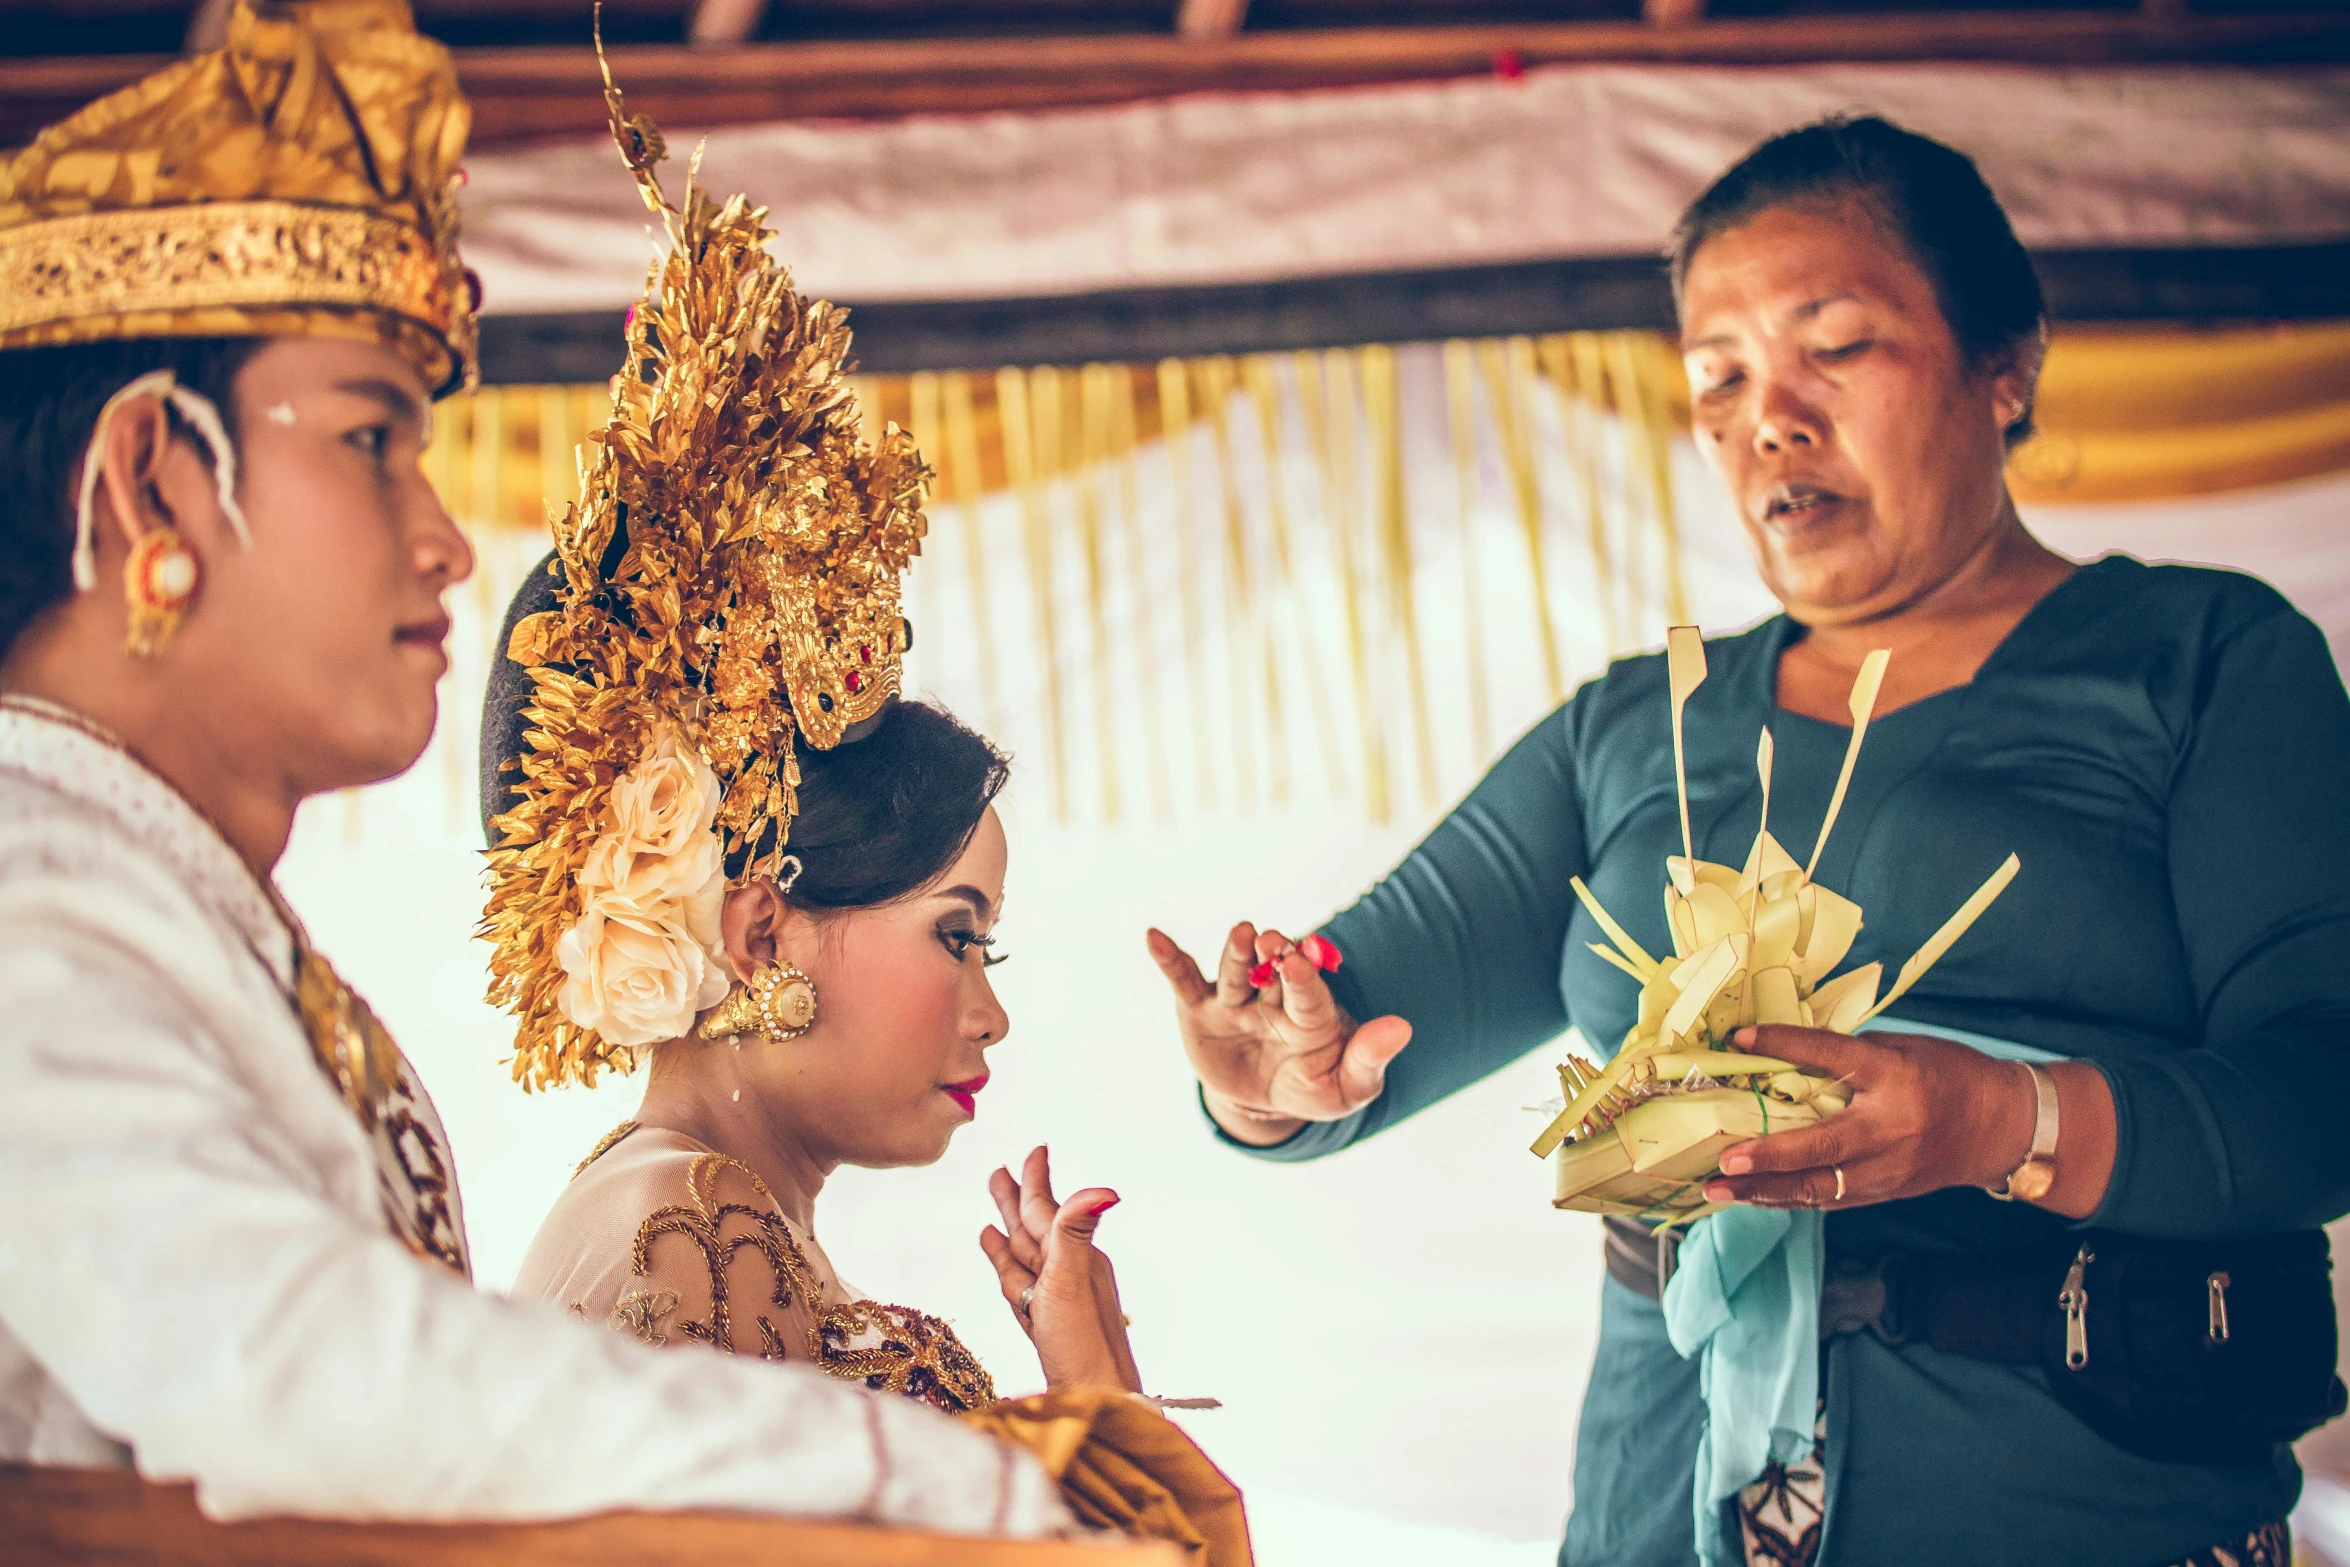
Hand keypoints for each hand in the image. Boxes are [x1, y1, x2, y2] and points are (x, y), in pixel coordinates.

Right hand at [979, 1146, 1141, 1392]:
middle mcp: (1067, 1270)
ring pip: (1025, 1253)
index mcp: (1074, 1255)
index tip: (1036, 1150)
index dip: (1036, 1181)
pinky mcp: (1043, 1321)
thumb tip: (1105, 1190)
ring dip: (1009, 1229)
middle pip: (1034, 1226)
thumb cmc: (1083, 1345)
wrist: (1095, 1400)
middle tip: (999, 1171)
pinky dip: (1006, 1264)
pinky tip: (998, 1252)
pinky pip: (1020, 1282)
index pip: (1048, 1208)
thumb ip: (1075, 1232)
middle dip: (1016, 1200)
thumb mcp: (1073, 1281)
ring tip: (994, 1213)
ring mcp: (1055, 1296)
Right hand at [1145, 921, 1411, 1143]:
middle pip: (1271, 971)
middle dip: (1271, 955)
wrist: (1269, 1099)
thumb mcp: (1347, 1086)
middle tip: (1271, 939)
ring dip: (1236, 952)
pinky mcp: (1200, 1009)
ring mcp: (1236, 1002)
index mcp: (1311, 1014)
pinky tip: (1153, 937)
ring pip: (1234, 972)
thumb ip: (1370, 1058)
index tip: (1296, 962)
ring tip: (1242, 932)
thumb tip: (1403, 1029)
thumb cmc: (1315, 1085)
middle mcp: (1273, 998)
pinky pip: (1183, 980)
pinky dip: (1168, 959)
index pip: (1308, 993)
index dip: (1302, 978)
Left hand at [1701, 1024, 2109, 1217]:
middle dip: (1771, 1157)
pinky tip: (1751, 1196)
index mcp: (1895, 1079)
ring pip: (1818, 1187)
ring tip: (1717, 1189)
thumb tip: (1787, 1055)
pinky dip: (1787, 1198)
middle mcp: (1890, 1130)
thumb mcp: (1904, 1049)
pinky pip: (1828, 1199)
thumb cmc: (1951, 1076)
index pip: (1832, 1058)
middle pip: (1822, 1146)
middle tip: (1727, 1159)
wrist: (2003, 1127)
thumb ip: (1850, 1056)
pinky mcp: (1883, 1193)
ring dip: (1764, 1191)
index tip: (1741, 1039)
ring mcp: (1887, 1169)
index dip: (1785, 1044)